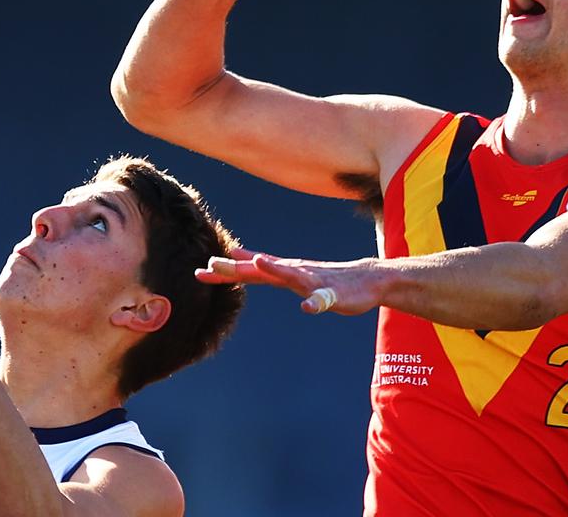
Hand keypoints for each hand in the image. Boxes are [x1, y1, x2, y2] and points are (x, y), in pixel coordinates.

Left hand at [196, 247, 383, 314]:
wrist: (367, 280)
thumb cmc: (326, 279)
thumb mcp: (292, 274)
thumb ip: (268, 271)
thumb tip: (243, 260)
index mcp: (283, 272)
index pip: (248, 271)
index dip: (225, 272)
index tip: (200, 272)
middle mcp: (294, 272)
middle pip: (261, 269)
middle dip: (237, 267)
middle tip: (213, 263)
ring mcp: (313, 281)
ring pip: (291, 274)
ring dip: (275, 268)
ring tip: (259, 263)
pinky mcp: (334, 294)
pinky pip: (323, 298)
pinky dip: (315, 302)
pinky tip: (307, 307)